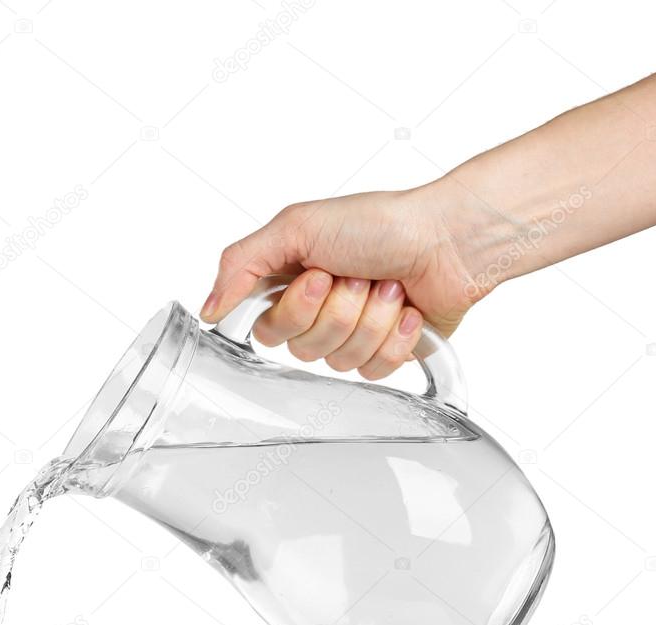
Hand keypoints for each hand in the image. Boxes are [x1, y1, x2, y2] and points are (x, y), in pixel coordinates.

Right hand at [200, 187, 479, 379]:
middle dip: (339, 310)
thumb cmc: (379, 223)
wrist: (448, 239)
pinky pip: (375, 371)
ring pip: (341, 362)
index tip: (321, 275)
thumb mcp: (297, 226)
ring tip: (389, 287)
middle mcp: (318, 314)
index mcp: (291, 285)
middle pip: (305, 349)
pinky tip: (408, 310)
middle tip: (359, 276)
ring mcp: (353, 336)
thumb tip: (208, 310)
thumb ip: (241, 264)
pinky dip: (396, 337)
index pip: (269, 330)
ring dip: (371, 319)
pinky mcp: (387, 354)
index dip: (296, 310)